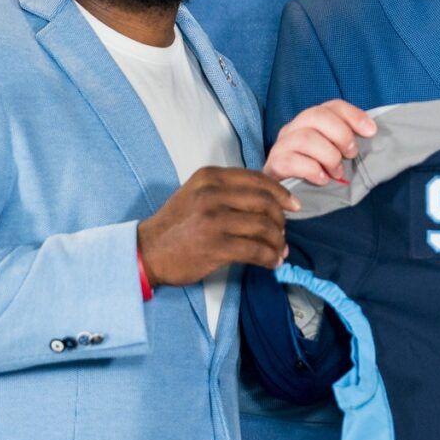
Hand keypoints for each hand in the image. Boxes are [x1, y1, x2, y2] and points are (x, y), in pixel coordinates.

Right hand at [138, 166, 297, 283]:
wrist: (147, 251)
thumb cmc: (176, 224)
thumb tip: (269, 201)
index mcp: (210, 177)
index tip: (292, 205)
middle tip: (283, 232)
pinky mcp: (216, 246)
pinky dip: (269, 257)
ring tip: (279, 250)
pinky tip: (271, 262)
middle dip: (280, 219)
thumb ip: (227, 190)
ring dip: (277, 241)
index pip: (257, 179)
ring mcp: (214, 220)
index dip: (280, 193)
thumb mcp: (197, 194)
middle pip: (265, 202)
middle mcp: (213, 194)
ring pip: (264, 227)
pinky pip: (256, 250)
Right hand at [265, 100, 377, 185]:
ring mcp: (281, 145)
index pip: (333, 106)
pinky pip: (292, 161)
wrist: (284, 195)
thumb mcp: (335, 153)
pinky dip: (313, 170)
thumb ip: (348, 142)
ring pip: (306, 138)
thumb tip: (371, 132)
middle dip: (341, 134)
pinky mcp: (274, 164)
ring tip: (337, 172)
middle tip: (351, 154)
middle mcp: (293, 128)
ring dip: (329, 156)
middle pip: (316, 115)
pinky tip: (323, 180)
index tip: (371, 132)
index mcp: (310, 121)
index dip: (354, 115)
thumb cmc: (316, 172)